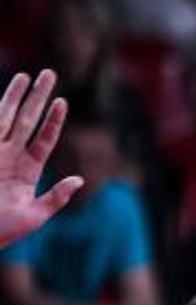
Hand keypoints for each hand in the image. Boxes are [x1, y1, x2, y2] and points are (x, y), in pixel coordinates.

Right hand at [0, 72, 80, 248]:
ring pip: (5, 117)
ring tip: (27, 75)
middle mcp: (10, 156)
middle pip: (27, 120)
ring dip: (15, 95)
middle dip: (37, 97)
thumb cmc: (2, 230)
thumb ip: (56, 198)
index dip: (53, 121)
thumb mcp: (34, 216)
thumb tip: (79, 180)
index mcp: (27, 170)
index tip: (62, 101)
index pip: (44, 139)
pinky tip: (1, 99)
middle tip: (49, 73)